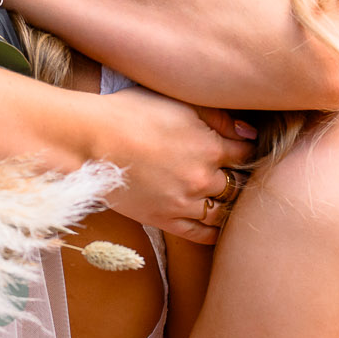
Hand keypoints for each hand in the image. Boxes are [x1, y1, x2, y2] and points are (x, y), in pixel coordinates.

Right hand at [97, 88, 255, 244]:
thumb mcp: (179, 102)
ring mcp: (184, 203)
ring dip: (229, 205)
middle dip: (241, 178)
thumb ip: (218, 117)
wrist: (89, 139)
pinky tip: (217, 225)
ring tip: (228, 198)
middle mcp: (203, 179)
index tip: (243, 149)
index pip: (246, 154)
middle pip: (239, 184)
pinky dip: (214, 232)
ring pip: (224, 212)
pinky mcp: (164, 219)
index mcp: (210, 147)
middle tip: (238, 174)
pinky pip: (201, 234)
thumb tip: (249, 133)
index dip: (247, 150)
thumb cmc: (130, 113)